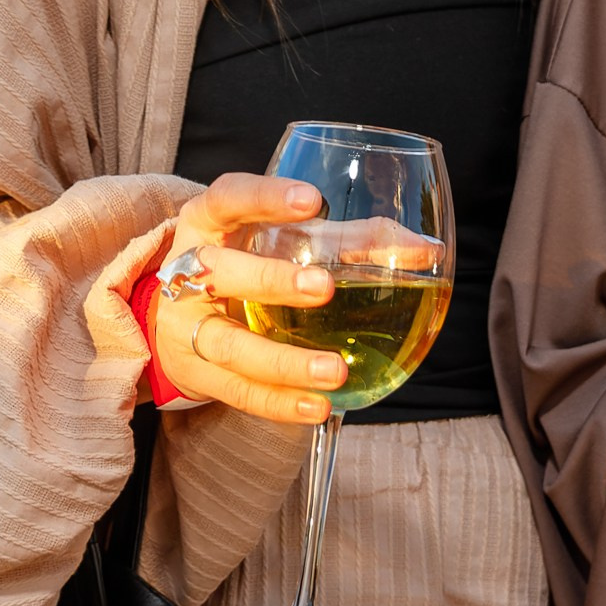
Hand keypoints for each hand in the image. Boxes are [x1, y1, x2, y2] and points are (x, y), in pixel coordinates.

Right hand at [147, 174, 350, 425]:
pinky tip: (319, 407)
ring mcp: (185, 325)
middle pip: (220, 272)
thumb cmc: (249, 261)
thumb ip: (356, 240)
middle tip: (324, 287)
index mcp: (208, 221)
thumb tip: (426, 250)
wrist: (180, 315)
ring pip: (228, 344)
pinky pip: (238, 391)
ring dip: (282, 361)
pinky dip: (279, 403)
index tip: (312, 202)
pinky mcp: (195, 372)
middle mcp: (186, 271)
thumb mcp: (289, 240)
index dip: (265, 198)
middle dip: (271, 280)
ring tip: (333, 371)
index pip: (229, 198)